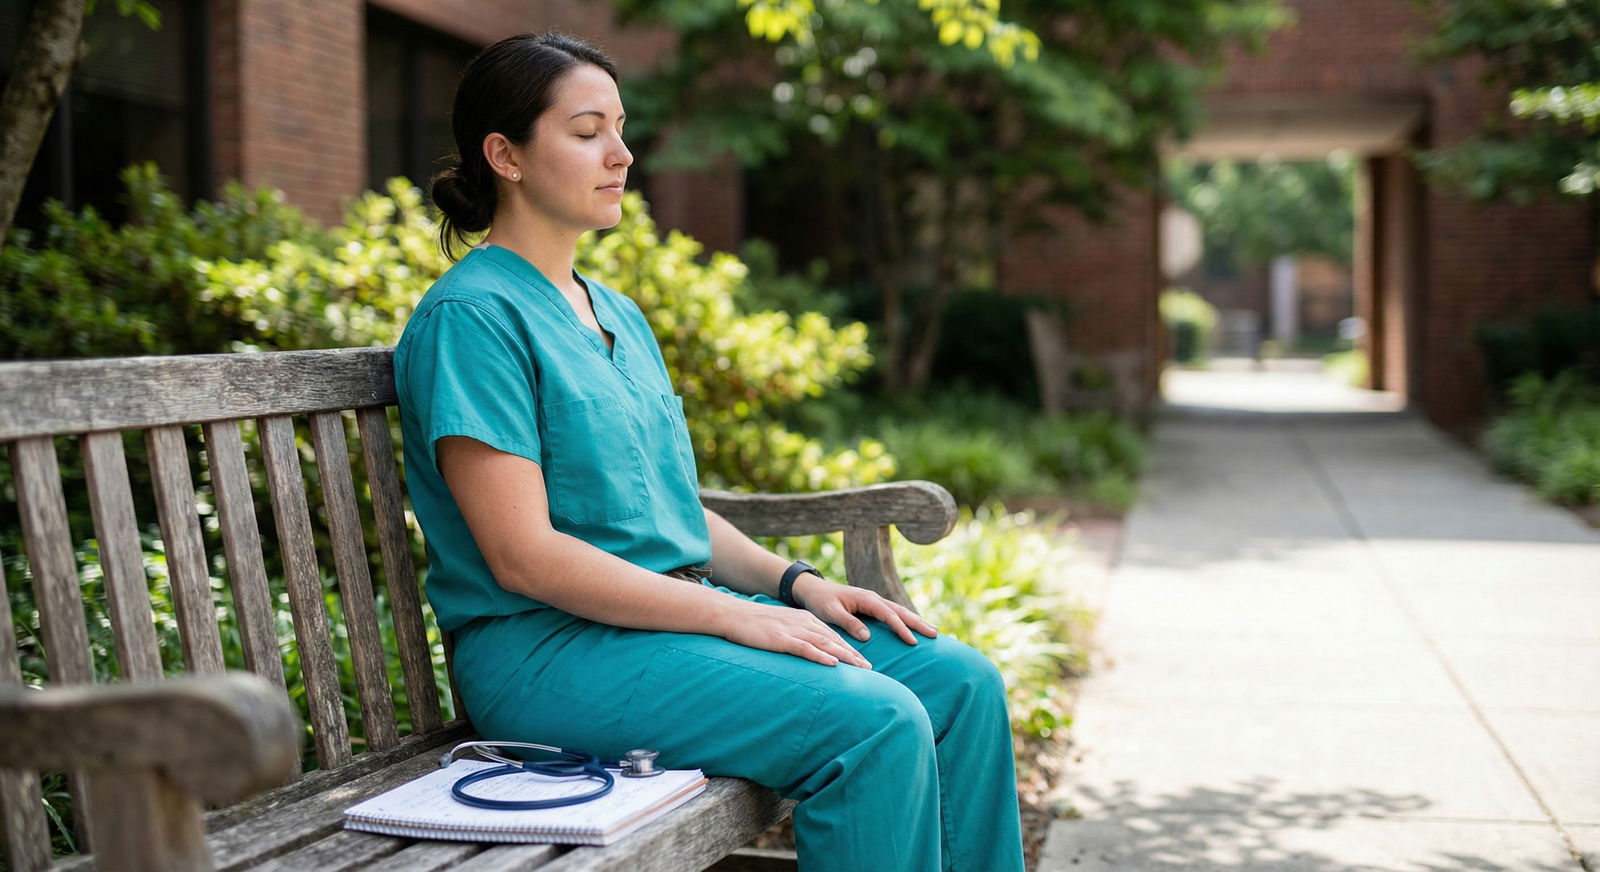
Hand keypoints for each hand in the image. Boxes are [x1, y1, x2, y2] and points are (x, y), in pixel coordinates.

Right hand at [718, 599, 872, 668]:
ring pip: (825, 644)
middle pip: (834, 640)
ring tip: (861, 668)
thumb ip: (795, 636)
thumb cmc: (754, 624)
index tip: (863, 660)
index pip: (832, 636)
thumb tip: (806, 650)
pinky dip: (820, 656)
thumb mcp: (781, 627)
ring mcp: (793, 630)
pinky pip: (805, 648)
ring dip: (845, 657)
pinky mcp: (781, 639)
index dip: (849, 648)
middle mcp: (803, 623)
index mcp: (804, 620)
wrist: (733, 614)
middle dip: (853, 654)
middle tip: (870, 668)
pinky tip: (833, 663)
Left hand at [791, 574, 938, 647]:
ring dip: (916, 621)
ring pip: (900, 611)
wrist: (813, 590)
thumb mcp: (831, 612)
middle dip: (918, 623)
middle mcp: (873, 598)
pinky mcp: (872, 606)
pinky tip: (914, 628)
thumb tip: (867, 637)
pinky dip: (906, 620)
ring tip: (933, 631)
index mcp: (866, 598)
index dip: (901, 628)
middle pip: (901, 611)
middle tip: (936, 634)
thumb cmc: (821, 601)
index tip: (913, 642)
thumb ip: (849, 622)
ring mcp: (874, 601)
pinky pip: (893, 613)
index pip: (888, 615)